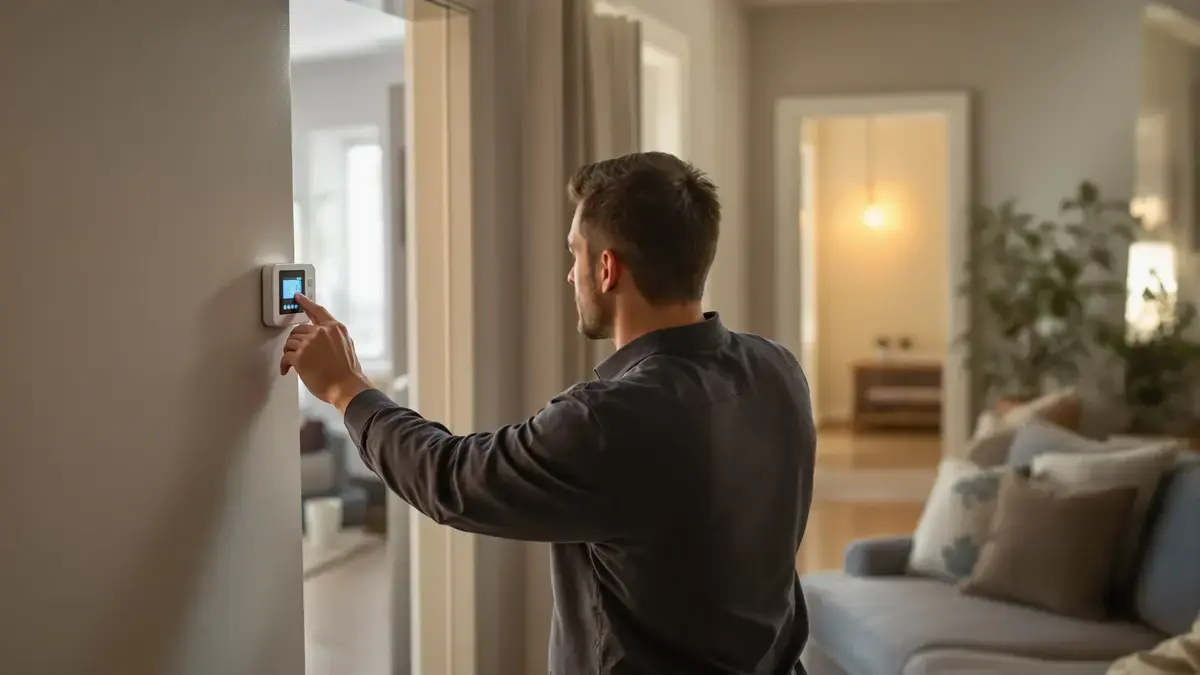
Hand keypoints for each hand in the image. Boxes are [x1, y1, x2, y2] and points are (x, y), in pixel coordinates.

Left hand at [280, 294, 372, 412]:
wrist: (346, 386)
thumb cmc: (348, 372)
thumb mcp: (347, 346)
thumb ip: (334, 337)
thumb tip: (325, 338)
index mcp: (334, 328)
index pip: (317, 310)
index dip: (306, 302)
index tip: (298, 297)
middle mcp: (321, 332)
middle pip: (298, 329)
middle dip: (296, 340)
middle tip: (297, 351)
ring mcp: (309, 343)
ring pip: (290, 342)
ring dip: (290, 353)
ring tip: (294, 363)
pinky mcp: (300, 356)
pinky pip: (285, 357)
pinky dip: (284, 364)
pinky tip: (287, 369)